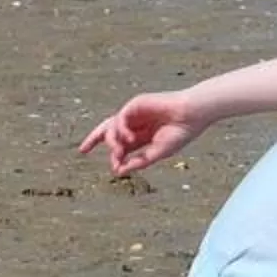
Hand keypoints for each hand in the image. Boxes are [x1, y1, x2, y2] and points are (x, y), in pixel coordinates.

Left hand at [78, 92, 200, 175]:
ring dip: (112, 141)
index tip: (116, 167)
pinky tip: (129, 138)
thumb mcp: (158, 152)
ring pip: (112, 126)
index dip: (116, 156)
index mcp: (143, 135)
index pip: (122, 145)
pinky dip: (120, 130)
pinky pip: (119, 118)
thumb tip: (118, 171)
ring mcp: (135, 113)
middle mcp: (136, 124)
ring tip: (118, 151)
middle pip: (109, 131)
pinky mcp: (136, 104)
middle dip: (95, 139)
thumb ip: (139, 161)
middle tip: (83, 150)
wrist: (193, 113)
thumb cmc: (181, 132)